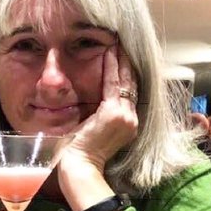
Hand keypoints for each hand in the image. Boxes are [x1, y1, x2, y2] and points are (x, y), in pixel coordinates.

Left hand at [59, 42, 138, 176]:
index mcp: (128, 125)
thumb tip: (93, 100)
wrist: (79, 166)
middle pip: (131, 84)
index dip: (128, 74)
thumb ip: (100, 115)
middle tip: (123, 45)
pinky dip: (111, 67)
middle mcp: (131, 119)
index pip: (130, 93)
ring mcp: (125, 116)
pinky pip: (113, 83)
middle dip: (127, 64)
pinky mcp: (113, 113)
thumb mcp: (96, 129)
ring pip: (124, 81)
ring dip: (120, 61)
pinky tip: (109, 53)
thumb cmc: (80, 151)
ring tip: (117, 44)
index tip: (124, 58)